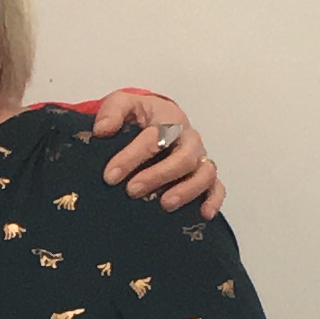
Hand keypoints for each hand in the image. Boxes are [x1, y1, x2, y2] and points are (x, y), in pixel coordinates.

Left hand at [85, 89, 224, 218]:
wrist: (155, 121)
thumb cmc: (140, 116)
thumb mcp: (123, 104)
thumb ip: (112, 112)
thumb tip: (102, 130)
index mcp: (170, 120)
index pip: (155, 138)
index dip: (132, 157)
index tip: (110, 176)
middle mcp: (189, 140)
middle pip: (184, 158)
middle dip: (158, 176)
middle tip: (132, 191)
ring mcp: (200, 159)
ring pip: (205, 174)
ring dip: (186, 190)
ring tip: (165, 204)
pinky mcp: (205, 177)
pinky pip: (217, 188)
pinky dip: (213, 200)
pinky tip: (203, 214)